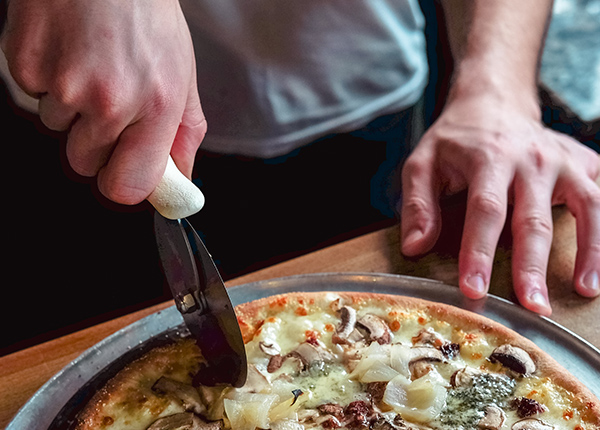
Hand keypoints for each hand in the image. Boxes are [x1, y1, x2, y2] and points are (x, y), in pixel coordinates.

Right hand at [1, 0, 205, 203]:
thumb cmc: (146, 14)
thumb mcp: (183, 74)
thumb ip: (184, 132)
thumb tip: (179, 178)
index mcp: (157, 106)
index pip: (127, 187)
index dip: (123, 184)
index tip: (124, 171)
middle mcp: (110, 100)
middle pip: (85, 164)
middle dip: (95, 143)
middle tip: (109, 102)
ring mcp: (63, 84)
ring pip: (58, 129)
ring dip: (71, 108)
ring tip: (91, 64)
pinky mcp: (26, 64)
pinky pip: (34, 97)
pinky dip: (47, 81)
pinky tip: (68, 51)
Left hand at [400, 92, 599, 314]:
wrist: (494, 101)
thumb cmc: (456, 139)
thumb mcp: (423, 163)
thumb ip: (419, 204)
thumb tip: (416, 248)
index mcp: (487, 158)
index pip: (485, 210)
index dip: (479, 252)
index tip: (474, 289)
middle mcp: (530, 159)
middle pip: (533, 218)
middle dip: (532, 266)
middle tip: (532, 307)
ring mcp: (562, 160)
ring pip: (585, 207)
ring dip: (588, 251)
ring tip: (583, 291)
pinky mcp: (583, 163)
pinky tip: (598, 264)